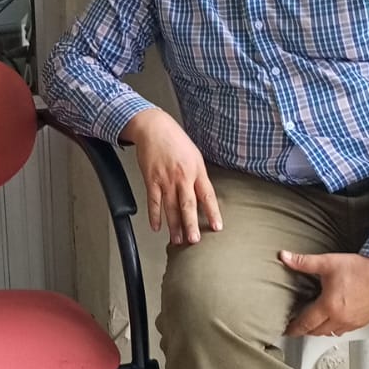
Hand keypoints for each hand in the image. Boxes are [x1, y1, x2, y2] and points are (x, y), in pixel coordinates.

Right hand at [121, 109, 221, 244]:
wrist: (153, 128)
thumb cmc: (175, 140)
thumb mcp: (194, 155)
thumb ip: (198, 176)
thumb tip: (203, 196)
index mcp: (196, 170)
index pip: (207, 195)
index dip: (213, 212)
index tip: (217, 227)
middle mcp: (182, 176)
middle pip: (188, 204)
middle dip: (191, 224)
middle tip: (194, 240)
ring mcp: (165, 179)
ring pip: (170, 207)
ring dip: (174, 225)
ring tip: (177, 240)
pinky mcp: (151, 180)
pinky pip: (153, 202)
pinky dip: (154, 216)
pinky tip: (157, 227)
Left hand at [281, 251, 368, 336]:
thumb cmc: (362, 268)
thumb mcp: (328, 262)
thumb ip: (304, 262)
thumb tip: (285, 257)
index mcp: (329, 306)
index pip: (305, 323)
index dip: (293, 328)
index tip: (286, 330)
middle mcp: (341, 318)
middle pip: (316, 331)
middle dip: (305, 329)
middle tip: (297, 325)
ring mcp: (353, 322)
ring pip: (330, 333)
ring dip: (320, 330)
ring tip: (313, 322)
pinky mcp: (364, 321)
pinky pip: (344, 330)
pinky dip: (335, 328)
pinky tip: (333, 319)